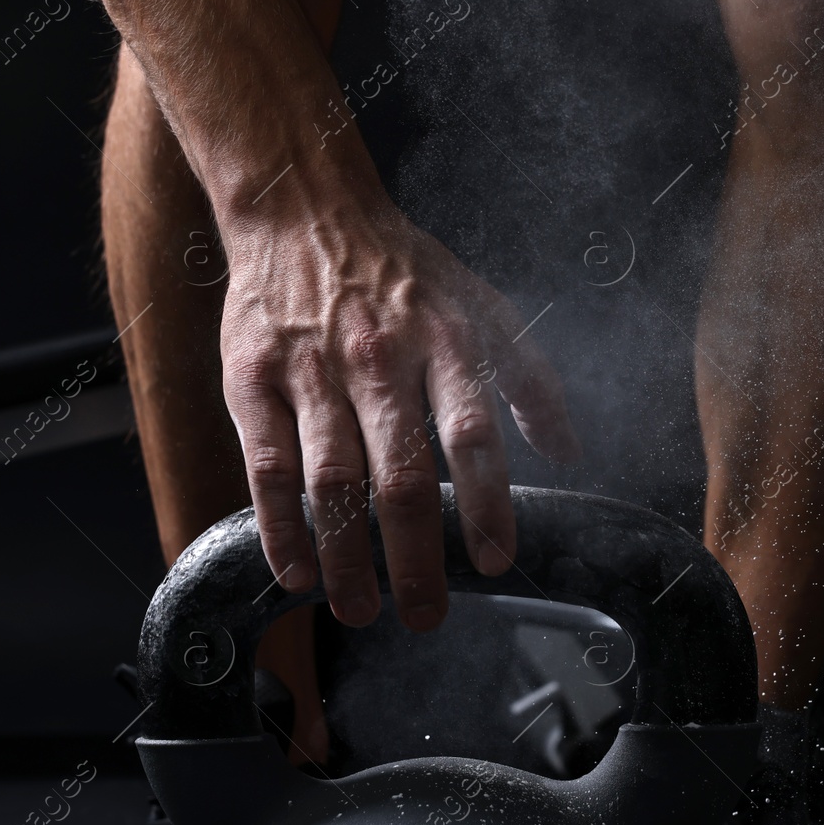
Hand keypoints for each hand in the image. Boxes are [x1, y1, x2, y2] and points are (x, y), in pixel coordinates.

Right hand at [220, 200, 579, 630]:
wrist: (303, 209)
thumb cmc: (400, 269)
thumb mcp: (481, 304)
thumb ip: (529, 378)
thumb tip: (569, 451)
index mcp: (443, 342)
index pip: (472, 436)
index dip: (485, 504)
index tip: (493, 561)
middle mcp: (379, 358)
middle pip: (400, 475)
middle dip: (414, 558)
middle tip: (426, 615)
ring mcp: (312, 369)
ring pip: (331, 481)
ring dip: (347, 557)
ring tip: (360, 610)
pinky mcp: (254, 379)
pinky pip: (268, 467)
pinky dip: (279, 528)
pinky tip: (297, 573)